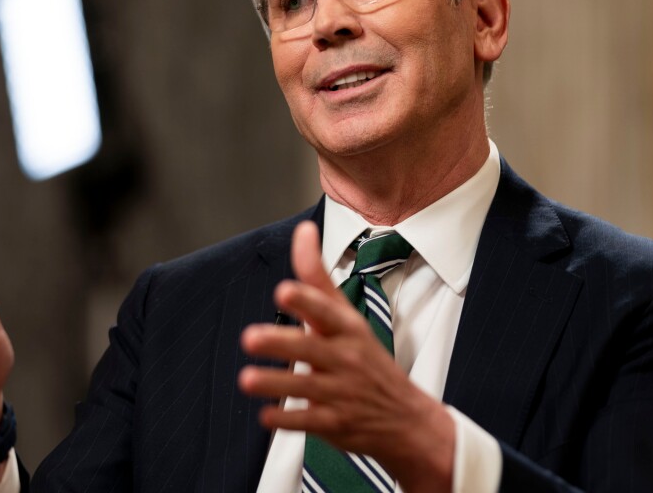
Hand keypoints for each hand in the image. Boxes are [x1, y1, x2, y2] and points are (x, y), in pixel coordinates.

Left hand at [238, 222, 454, 491]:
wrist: (405, 419)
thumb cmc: (366, 360)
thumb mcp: (347, 317)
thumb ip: (318, 278)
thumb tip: (303, 230)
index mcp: (349, 329)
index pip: (327, 311)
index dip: (306, 300)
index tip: (284, 291)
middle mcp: (345, 358)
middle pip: (311, 348)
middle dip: (280, 343)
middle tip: (250, 337)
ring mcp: (341, 392)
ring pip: (304, 386)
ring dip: (274, 383)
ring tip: (247, 378)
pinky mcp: (334, 423)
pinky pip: (306, 421)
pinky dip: (284, 419)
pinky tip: (264, 416)